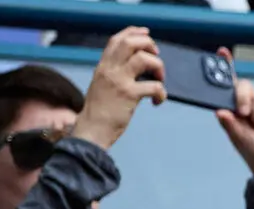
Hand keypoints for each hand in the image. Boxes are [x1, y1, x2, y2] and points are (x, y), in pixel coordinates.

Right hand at [71, 27, 166, 150]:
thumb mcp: (101, 85)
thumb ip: (113, 73)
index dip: (133, 33)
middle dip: (148, 44)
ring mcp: (119, 81)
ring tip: (160, 79)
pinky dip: (162, 93)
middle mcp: (109, 69)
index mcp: (103, 66)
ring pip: (144, 59)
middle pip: (130, 43)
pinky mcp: (129, 95)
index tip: (146, 35)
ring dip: (159, 66)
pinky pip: (155, 86)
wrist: (91, 130)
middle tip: (156, 57)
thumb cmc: (99, 112)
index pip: (117, 39)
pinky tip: (157, 101)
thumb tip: (135, 66)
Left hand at [214, 48, 253, 175]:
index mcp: (235, 105)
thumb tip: (220, 112)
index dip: (227, 65)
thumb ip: (229, 123)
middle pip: (244, 86)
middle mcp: (250, 100)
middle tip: (244, 114)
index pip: (231, 82)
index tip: (222, 52)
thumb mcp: (236, 136)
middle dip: (243, 99)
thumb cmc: (252, 149)